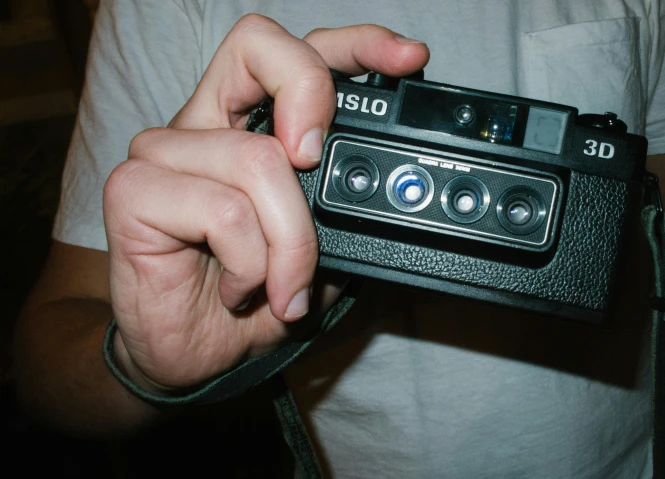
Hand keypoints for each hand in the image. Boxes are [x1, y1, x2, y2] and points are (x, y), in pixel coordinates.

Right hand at [102, 15, 429, 393]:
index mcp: (251, 124)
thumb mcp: (322, 246)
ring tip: (284, 286)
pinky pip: (224, 210)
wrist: (194, 353)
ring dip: (291, 243)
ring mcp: (164, 153)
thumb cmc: (254, 295)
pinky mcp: (133, 191)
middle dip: (313, 95)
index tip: (407, 58)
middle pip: (259, 47)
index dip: (354, 42)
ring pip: (259, 159)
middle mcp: (206, 124)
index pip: (296, 51)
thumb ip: (345, 203)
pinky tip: (239, 290)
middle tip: (316, 160)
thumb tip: (399, 182)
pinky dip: (251, 264)